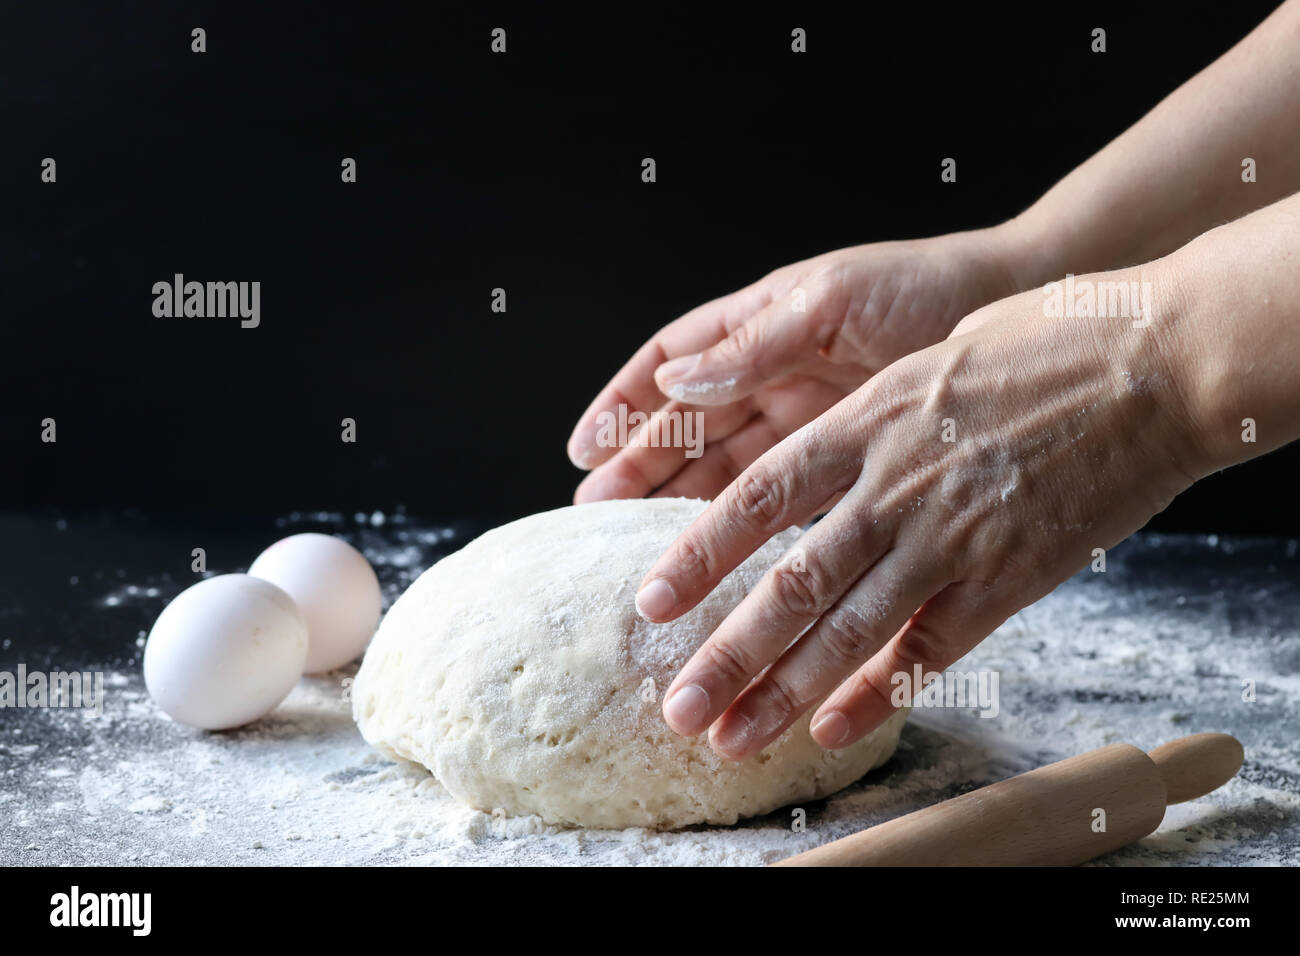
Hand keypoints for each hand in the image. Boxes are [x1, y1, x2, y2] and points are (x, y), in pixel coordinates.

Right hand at [567, 226, 1028, 502]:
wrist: (1018, 308)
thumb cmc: (925, 286)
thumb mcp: (831, 302)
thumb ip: (754, 345)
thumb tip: (675, 385)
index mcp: (759, 323)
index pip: (669, 362)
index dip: (622, 403)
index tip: (583, 448)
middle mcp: (774, 373)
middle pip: (688, 426)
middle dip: (640, 466)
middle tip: (596, 513)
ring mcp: (810, 418)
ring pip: (729, 468)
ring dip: (683, 502)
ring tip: (642, 546)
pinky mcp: (849, 459)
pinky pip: (787, 497)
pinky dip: (753, 525)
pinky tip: (723, 557)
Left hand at [636, 265, 1205, 758]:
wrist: (1157, 363)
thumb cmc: (1045, 344)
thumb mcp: (930, 359)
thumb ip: (867, 417)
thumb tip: (820, 455)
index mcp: (867, 422)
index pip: (757, 498)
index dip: (697, 556)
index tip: (651, 602)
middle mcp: (895, 486)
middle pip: (790, 582)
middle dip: (727, 653)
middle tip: (677, 707)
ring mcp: (953, 535)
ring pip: (851, 628)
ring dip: (785, 690)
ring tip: (733, 735)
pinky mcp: (1011, 575)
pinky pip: (935, 649)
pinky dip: (881, 693)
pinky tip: (833, 728)